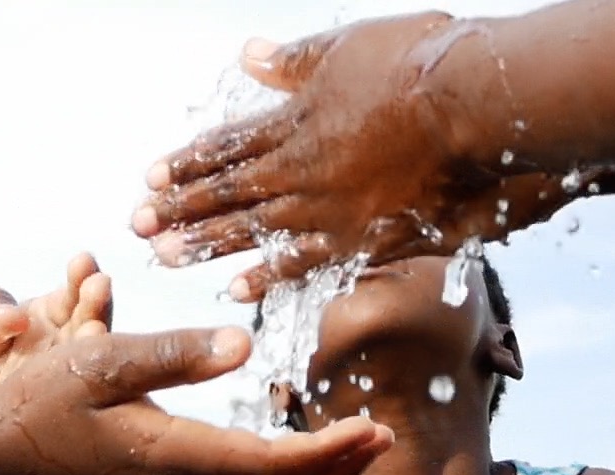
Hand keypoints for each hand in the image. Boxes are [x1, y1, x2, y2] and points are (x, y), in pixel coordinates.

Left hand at [0, 254, 112, 402]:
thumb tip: (18, 318)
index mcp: (40, 319)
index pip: (71, 296)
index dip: (80, 278)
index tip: (83, 262)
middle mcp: (54, 351)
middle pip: (90, 326)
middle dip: (96, 305)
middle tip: (98, 286)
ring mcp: (52, 387)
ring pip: (86, 366)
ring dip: (95, 343)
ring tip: (94, 326)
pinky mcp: (43, 419)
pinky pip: (67, 405)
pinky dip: (78, 389)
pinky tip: (80, 373)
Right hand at [0, 326, 393, 474]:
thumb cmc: (35, 401)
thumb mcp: (100, 360)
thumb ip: (175, 352)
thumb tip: (246, 343)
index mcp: (169, 457)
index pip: (272, 465)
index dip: (330, 451)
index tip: (375, 429)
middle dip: (333, 472)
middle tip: (381, 443)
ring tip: (343, 458)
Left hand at [131, 17, 587, 300]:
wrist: (479, 102)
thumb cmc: (421, 64)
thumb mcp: (347, 48)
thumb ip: (295, 63)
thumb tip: (249, 58)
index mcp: (295, 119)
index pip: (227, 146)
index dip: (187, 164)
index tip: (150, 179)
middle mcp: (301, 167)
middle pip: (226, 192)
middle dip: (178, 209)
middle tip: (135, 226)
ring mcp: (327, 206)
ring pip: (251, 229)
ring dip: (205, 243)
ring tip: (166, 256)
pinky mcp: (361, 236)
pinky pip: (303, 262)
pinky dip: (268, 275)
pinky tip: (237, 286)